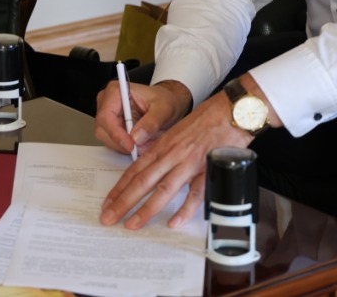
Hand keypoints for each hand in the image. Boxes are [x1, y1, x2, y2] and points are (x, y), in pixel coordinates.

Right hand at [94, 79, 189, 156]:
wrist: (167, 102)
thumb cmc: (164, 100)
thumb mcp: (163, 109)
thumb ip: (151, 123)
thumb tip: (137, 138)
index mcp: (116, 91)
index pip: (106, 116)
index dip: (116, 134)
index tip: (131, 146)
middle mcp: (107, 101)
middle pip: (103, 129)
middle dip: (121, 143)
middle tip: (140, 149)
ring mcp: (108, 115)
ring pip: (107, 138)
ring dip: (125, 147)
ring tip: (145, 145)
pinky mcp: (112, 126)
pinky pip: (113, 142)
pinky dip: (126, 147)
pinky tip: (140, 144)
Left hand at [99, 89, 250, 230]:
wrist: (229, 112)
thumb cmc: (205, 121)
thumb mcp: (176, 134)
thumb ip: (164, 152)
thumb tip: (152, 170)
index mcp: (162, 146)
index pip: (134, 170)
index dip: (119, 188)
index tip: (107, 203)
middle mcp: (171, 155)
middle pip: (142, 182)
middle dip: (123, 202)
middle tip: (108, 218)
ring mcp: (188, 163)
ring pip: (163, 190)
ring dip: (146, 209)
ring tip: (132, 224)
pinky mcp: (207, 170)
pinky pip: (195, 194)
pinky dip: (184, 210)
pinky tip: (174, 222)